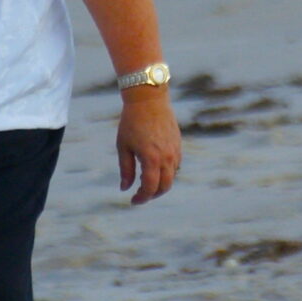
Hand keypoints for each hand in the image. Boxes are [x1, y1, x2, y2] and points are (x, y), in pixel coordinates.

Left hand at [116, 90, 181, 204]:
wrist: (148, 99)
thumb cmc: (132, 122)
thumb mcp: (123, 147)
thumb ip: (125, 170)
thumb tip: (125, 189)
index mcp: (151, 159)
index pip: (150, 188)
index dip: (141, 198)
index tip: (133, 200)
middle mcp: (166, 157)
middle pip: (164, 187)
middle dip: (152, 195)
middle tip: (140, 195)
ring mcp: (175, 151)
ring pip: (171, 177)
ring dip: (160, 184)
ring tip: (146, 182)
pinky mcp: (178, 144)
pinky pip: (176, 165)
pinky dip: (167, 173)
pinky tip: (156, 169)